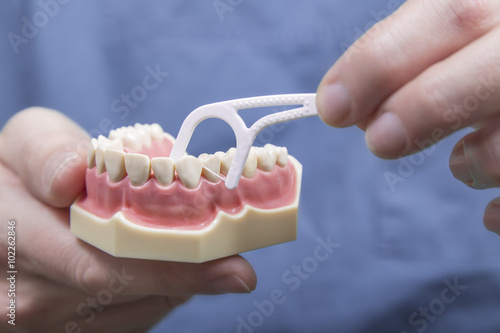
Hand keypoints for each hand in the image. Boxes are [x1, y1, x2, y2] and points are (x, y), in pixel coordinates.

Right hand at [0, 108, 255, 332]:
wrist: (5, 207)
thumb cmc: (25, 169)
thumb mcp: (31, 140)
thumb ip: (47, 151)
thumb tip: (74, 178)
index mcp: (3, 235)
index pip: (95, 262)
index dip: (166, 263)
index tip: (225, 260)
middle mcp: (14, 295)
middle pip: (117, 293)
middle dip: (183, 278)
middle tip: (238, 271)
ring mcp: (38, 323)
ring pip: (126, 312)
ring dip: (173, 289)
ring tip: (211, 267)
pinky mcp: (64, 331)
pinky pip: (124, 321)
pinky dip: (155, 298)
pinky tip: (169, 275)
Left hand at [316, 0, 499, 232]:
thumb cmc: (485, 61)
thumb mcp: (459, 40)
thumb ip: (410, 61)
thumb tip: (347, 107)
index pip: (451, 14)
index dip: (381, 63)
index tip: (332, 106)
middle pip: (493, 68)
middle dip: (426, 107)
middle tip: (380, 141)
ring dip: (476, 163)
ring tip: (462, 161)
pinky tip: (491, 212)